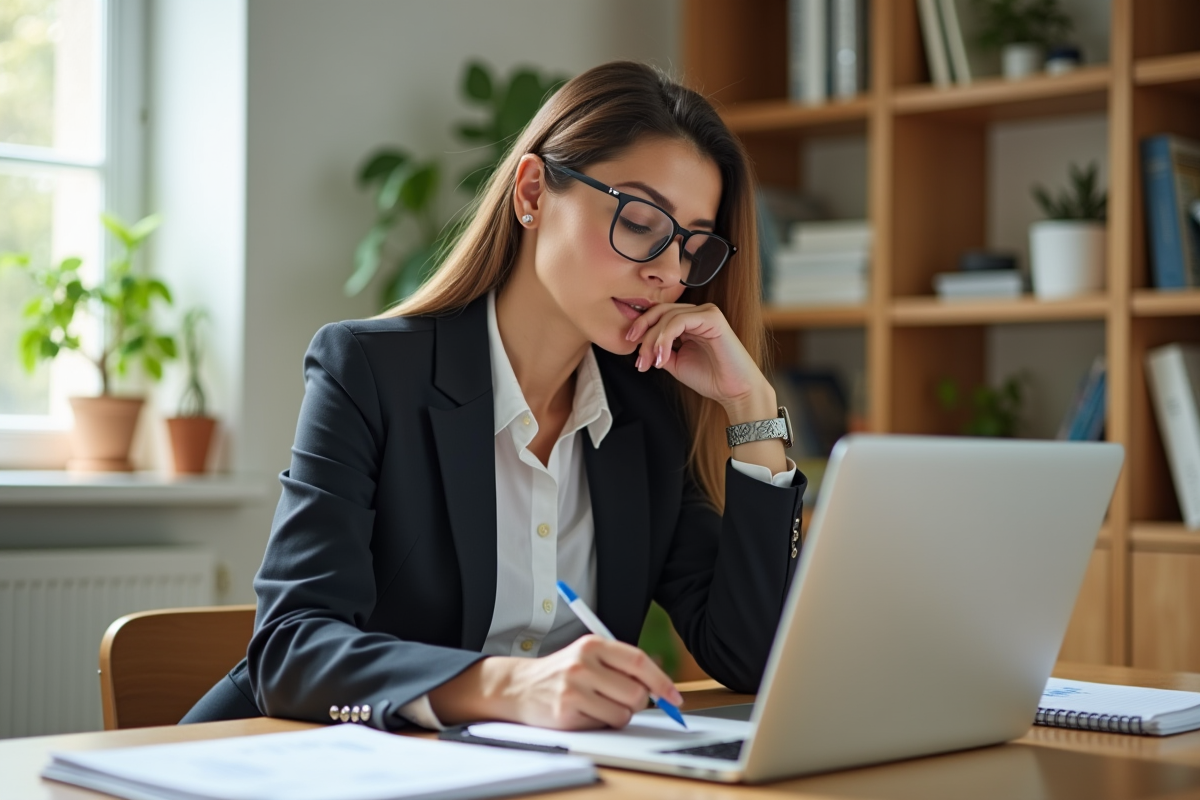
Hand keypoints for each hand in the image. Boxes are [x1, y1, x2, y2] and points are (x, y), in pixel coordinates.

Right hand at [429, 635, 681, 729]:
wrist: (519, 686)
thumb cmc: (561, 672)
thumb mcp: (588, 656)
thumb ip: (620, 665)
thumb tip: (660, 687)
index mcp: (593, 644)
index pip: (638, 662)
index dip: (661, 681)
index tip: (674, 697)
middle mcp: (583, 664)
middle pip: (636, 693)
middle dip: (637, 703)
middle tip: (623, 700)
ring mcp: (574, 688)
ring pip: (623, 714)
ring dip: (618, 715)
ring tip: (598, 705)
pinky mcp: (566, 712)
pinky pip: (603, 726)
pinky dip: (600, 724)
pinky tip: (583, 713)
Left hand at [623, 302, 770, 420]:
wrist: (734, 392)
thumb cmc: (710, 378)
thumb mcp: (675, 362)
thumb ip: (660, 349)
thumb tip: (640, 344)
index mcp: (689, 321)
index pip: (659, 315)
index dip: (641, 329)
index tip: (632, 351)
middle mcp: (697, 313)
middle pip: (660, 312)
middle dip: (644, 334)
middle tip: (640, 359)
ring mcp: (706, 313)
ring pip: (667, 317)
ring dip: (654, 341)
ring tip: (652, 362)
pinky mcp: (713, 317)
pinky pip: (680, 321)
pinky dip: (666, 338)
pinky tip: (663, 358)